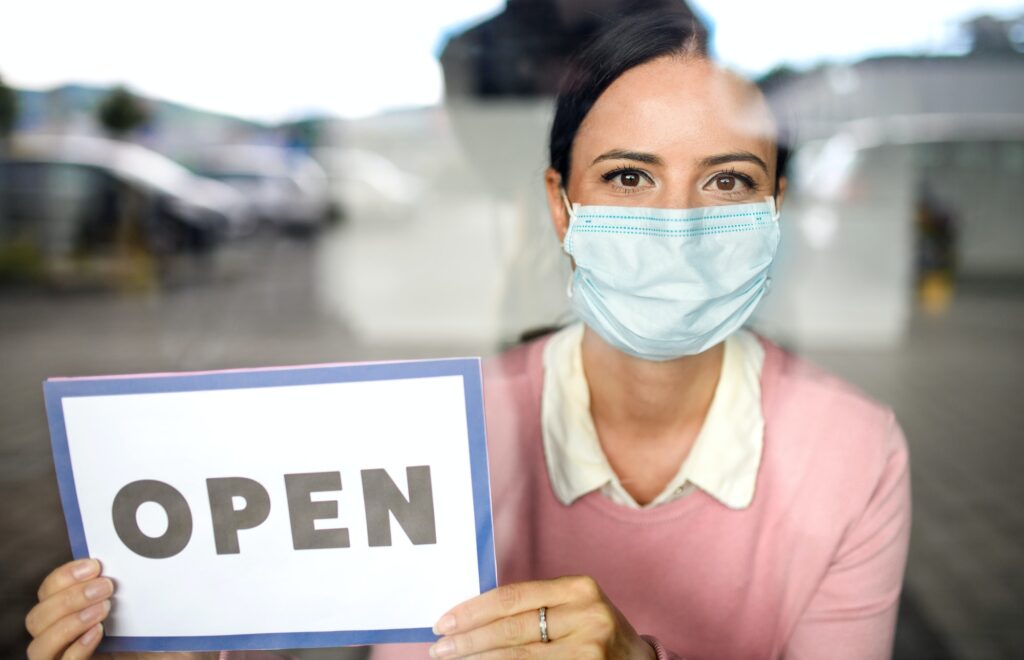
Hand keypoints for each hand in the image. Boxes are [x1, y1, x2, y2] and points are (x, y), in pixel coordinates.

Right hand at [25, 558, 215, 659]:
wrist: (175, 659)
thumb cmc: (165, 638)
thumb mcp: (153, 606)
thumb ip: (138, 585)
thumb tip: (150, 548)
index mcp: (78, 612)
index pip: (48, 592)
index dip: (63, 576)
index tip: (95, 564)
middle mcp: (67, 638)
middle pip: (36, 618)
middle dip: (68, 598)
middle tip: (106, 586)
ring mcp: (68, 658)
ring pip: (38, 645)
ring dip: (68, 623)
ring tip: (104, 609)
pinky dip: (75, 648)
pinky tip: (98, 633)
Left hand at [429, 575, 656, 658]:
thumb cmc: (595, 633)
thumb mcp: (573, 608)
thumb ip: (534, 607)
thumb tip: (471, 617)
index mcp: (579, 588)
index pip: (513, 597)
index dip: (474, 610)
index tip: (445, 622)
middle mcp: (587, 614)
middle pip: (513, 628)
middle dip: (469, 640)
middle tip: (440, 648)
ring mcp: (590, 649)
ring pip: (520, 657)